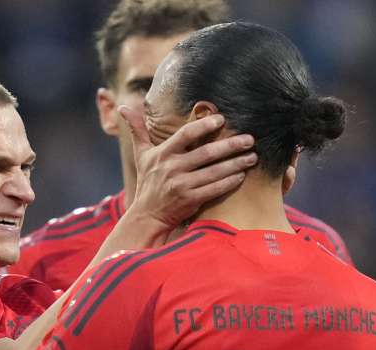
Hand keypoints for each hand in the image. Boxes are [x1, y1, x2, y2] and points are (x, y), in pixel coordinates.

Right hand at [119, 107, 256, 239]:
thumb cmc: (148, 182)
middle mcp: (172, 169)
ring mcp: (181, 186)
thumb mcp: (141, 155)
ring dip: (236, 164)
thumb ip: (137, 130)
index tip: (221, 119)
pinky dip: (229, 182)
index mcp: (162, 154)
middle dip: (230, 145)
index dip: (203, 126)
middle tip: (250, 139)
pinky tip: (242, 176)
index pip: (185, 135)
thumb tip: (123, 107)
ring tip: (252, 157)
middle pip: (206, 153)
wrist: (147, 216)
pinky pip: (214, 189)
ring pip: (214, 172)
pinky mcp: (190, 201)